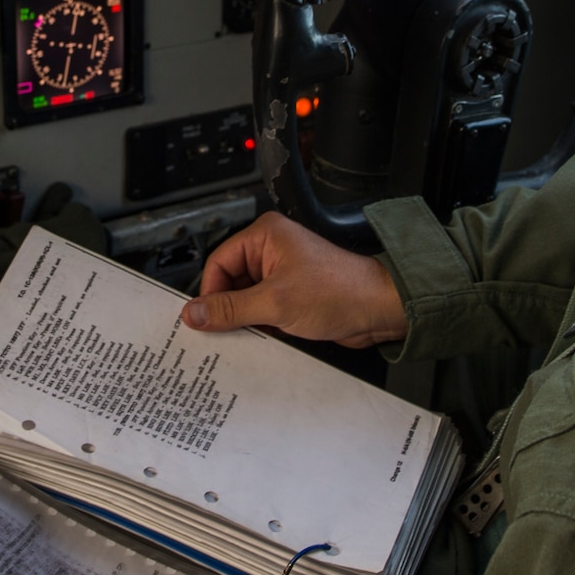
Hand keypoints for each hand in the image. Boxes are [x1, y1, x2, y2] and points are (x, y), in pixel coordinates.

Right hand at [183, 212, 407, 346]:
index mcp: (265, 236)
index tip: (202, 319)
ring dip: (246, 320)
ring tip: (249, 334)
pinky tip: (263, 338)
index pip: (218, 262)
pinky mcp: (292, 296)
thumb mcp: (276, 302)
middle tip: (221, 332)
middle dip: (228, 309)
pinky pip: (263, 311)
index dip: (210, 292)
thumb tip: (196, 313)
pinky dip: (260, 326)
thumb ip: (231, 309)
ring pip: (246, 300)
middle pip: (230, 282)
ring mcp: (283, 275)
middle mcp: (272, 251)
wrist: (378, 309)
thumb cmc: (341, 290)